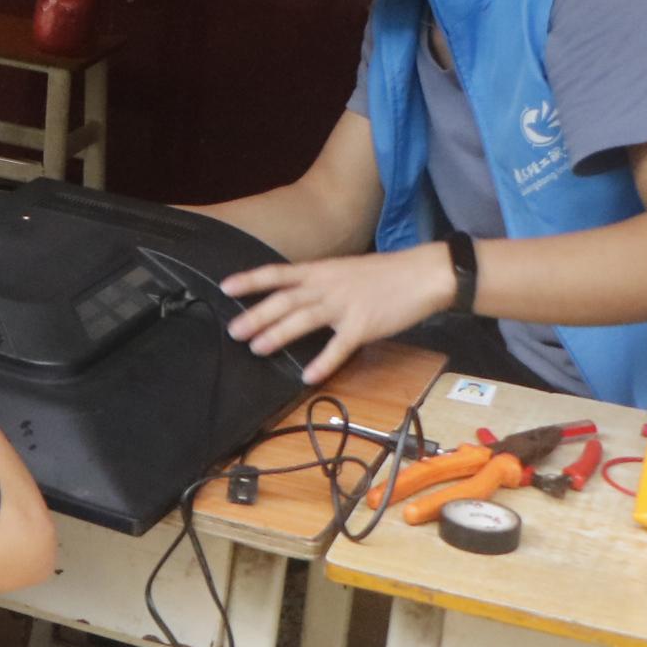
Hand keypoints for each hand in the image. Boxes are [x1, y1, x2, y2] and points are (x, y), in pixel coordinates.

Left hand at [220, 243, 456, 385]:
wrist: (422, 274)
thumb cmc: (383, 273)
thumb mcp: (342, 269)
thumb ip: (318, 282)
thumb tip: (293, 296)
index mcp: (319, 271)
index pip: (277, 273)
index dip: (250, 280)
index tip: (225, 288)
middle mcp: (326, 286)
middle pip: (284, 300)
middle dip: (256, 316)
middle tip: (233, 331)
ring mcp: (344, 306)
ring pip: (303, 320)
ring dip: (278, 335)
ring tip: (256, 348)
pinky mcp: (363, 326)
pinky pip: (338, 347)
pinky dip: (322, 363)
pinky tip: (307, 376)